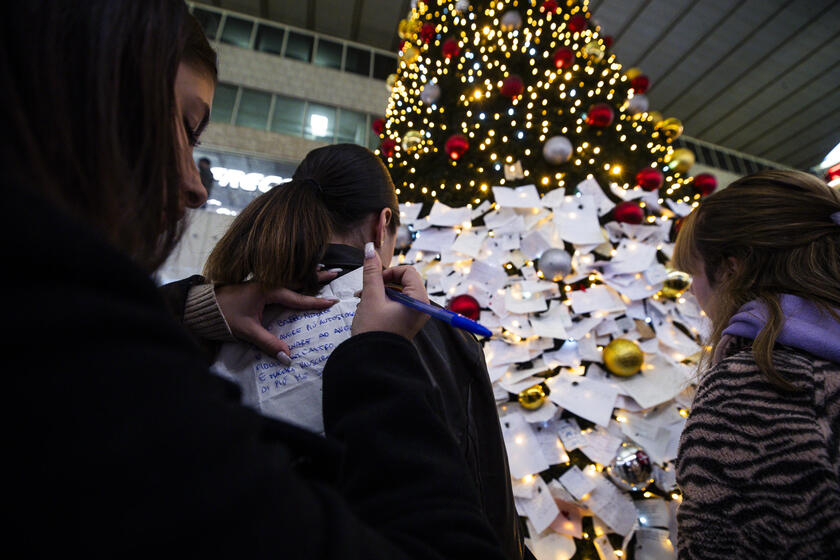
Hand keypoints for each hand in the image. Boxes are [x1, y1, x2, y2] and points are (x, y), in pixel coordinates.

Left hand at [216, 270, 338, 361]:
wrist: (203, 306)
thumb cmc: (224, 315)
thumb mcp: (247, 331)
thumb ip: (268, 343)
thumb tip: (287, 357)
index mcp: (268, 290)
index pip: (298, 298)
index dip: (316, 302)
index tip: (332, 302)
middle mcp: (268, 282)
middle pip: (299, 279)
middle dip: (318, 277)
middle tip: (337, 272)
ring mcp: (263, 281)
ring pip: (291, 276)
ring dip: (308, 273)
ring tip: (323, 269)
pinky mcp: (259, 284)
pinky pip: (283, 278)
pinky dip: (296, 276)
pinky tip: (299, 275)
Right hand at [352, 242, 428, 338]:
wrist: (371, 361)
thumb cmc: (373, 331)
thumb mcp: (370, 297)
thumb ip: (371, 272)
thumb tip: (370, 249)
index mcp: (419, 300)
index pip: (408, 271)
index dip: (389, 272)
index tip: (375, 280)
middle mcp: (422, 307)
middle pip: (404, 281)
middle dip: (383, 282)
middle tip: (366, 290)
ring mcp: (416, 315)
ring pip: (400, 292)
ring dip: (381, 291)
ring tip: (364, 300)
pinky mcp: (408, 321)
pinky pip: (399, 303)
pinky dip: (384, 301)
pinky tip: (369, 307)